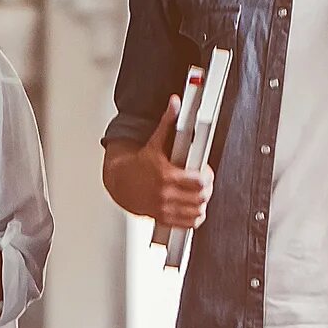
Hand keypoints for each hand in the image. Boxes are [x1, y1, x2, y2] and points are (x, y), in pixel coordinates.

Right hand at [117, 95, 211, 230]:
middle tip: (204, 183)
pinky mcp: (163, 218)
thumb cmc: (139, 164)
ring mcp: (164, 207)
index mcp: (166, 175)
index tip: (205, 172)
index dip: (208, 176)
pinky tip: (193, 208)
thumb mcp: (155, 141)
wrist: (120, 182)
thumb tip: (174, 103)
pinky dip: (195, 217)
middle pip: (201, 197)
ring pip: (196, 211)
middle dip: (207, 189)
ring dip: (202, 203)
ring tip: (199, 195)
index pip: (199, 182)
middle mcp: (165, 193)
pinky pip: (187, 223)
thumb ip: (168, 122)